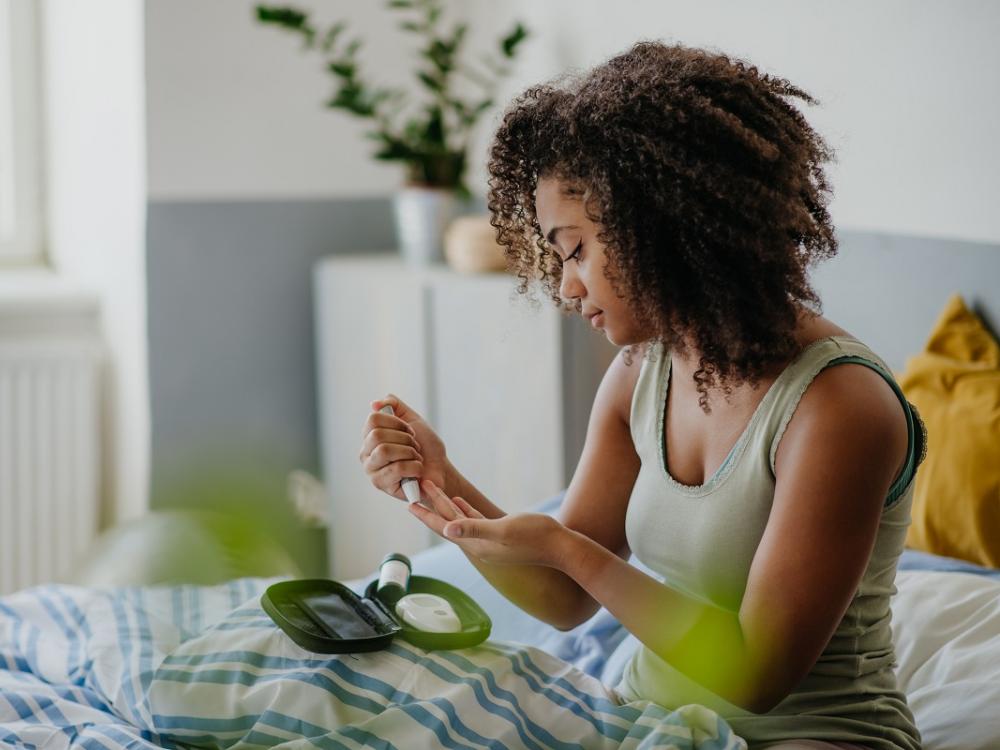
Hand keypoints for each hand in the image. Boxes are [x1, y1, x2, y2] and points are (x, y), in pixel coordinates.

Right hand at [360, 394, 448, 501]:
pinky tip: (416, 471)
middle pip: (377, 435)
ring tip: (415, 458)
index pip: (373, 419)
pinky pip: (396, 469)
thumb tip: (374, 404)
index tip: (410, 431)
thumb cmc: (424, 446)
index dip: (397, 423)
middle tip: (415, 447)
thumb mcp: (412, 418)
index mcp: (370, 436)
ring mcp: (372, 470)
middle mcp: (366, 453)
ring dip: (409, 452)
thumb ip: (394, 404)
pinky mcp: (382, 485)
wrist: (440, 468)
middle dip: (405, 439)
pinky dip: (414, 467)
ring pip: (384, 451)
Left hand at [409, 480, 566, 567]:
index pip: (444, 528)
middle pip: (448, 522)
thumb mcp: (503, 530)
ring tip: (431, 492)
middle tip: (416, 489)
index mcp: (476, 544)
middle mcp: (478, 544)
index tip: (409, 504)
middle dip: (432, 506)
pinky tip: (458, 500)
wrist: (559, 547)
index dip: (427, 515)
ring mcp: (488, 539)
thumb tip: (448, 529)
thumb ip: (474, 528)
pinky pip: (474, 520)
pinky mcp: (499, 533)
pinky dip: (463, 510)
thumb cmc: (534, 537)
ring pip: (459, 520)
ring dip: (445, 506)